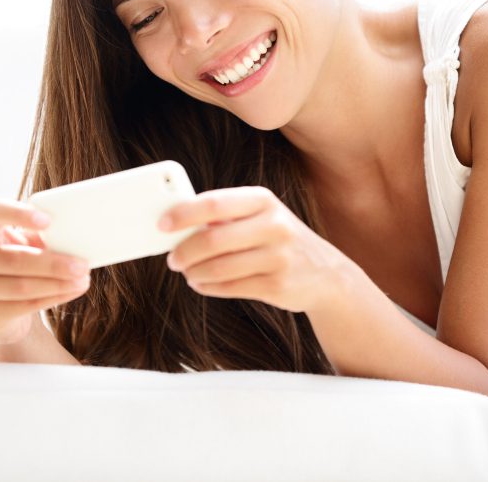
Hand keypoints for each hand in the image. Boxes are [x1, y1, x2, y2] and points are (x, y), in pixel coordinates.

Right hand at [0, 199, 91, 345]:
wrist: (0, 304)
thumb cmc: (18, 259)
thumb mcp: (28, 242)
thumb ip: (44, 235)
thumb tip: (77, 236)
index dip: (19, 215)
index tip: (48, 221)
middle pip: (13, 259)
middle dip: (52, 264)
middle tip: (82, 265)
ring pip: (20, 286)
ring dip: (57, 284)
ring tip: (83, 279)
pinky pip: (26, 305)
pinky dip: (54, 297)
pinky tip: (73, 290)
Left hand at [158, 186, 347, 312]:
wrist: (325, 273)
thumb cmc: (279, 239)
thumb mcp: (261, 216)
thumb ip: (226, 217)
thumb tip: (178, 223)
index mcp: (264, 200)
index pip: (214, 203)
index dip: (183, 214)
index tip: (162, 225)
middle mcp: (274, 225)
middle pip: (212, 238)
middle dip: (184, 251)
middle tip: (172, 259)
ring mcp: (279, 256)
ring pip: (218, 267)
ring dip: (194, 272)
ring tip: (187, 272)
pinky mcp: (278, 285)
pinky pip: (229, 288)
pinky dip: (207, 287)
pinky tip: (201, 283)